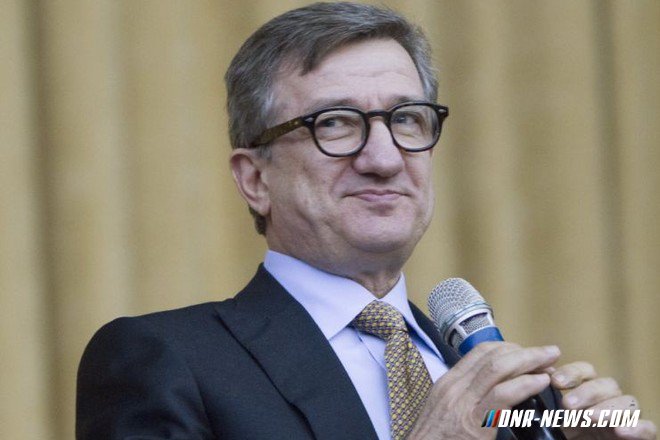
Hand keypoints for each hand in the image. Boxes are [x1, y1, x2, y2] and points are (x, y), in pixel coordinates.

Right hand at [408, 341, 560, 438]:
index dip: (509, 348)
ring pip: (498, 368)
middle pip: (493, 356)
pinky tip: (541, 383)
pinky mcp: (475, 424)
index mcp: (449, 383)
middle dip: (524, 351)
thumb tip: (493, 388)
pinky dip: (525, 384)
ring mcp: (463, 404)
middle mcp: (455, 388)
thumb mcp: (444, 410)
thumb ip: (465, 396)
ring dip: (529, 361)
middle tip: (548, 353)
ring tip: (550, 363)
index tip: (527, 353)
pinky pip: (503, 395)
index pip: (480, 353)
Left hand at [550, 362, 656, 439]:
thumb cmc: (568, 439)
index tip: (555, 381)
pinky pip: (648, 428)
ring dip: (609, 408)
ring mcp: (626, 421)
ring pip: (629, 402)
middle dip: (587, 392)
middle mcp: (608, 405)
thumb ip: (548, 406)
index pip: (587, 372)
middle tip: (568, 405)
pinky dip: (637, 427)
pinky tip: (620, 431)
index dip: (573, 372)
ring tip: (590, 418)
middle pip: (608, 385)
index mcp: (588, 397)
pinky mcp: (642, 438)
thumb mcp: (553, 425)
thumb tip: (538, 379)